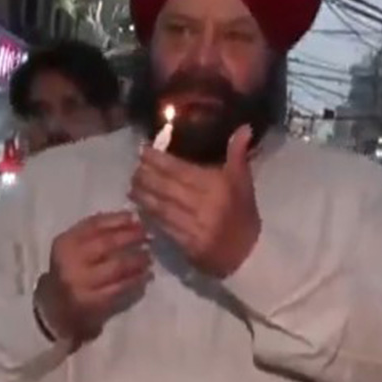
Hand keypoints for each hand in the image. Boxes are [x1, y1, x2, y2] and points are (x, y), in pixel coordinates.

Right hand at [34, 212, 150, 344]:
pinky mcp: (92, 302)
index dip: (118, 219)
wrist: (58, 309)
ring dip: (137, 259)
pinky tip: (145, 275)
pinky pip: (120, 287)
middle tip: (148, 236)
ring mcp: (81, 283)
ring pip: (117, 266)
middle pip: (107, 243)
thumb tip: (130, 218)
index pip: (94, 224)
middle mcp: (70, 261)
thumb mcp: (74, 248)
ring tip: (148, 256)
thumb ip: (95, 232)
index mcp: (65, 243)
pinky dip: (136, 279)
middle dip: (131, 237)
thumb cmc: (71, 271)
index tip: (136, 218)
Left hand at [129, 125, 260, 278]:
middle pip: (168, 188)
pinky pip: (165, 227)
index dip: (159, 160)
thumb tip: (244, 127)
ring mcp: (196, 227)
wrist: (249, 255)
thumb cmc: (243, 214)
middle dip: (147, 177)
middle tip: (134, 169)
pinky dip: (151, 216)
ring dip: (144, 196)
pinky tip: (140, 209)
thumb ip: (238, 154)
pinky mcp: (189, 246)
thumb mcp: (243, 183)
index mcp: (218, 186)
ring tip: (131, 187)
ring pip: (162, 207)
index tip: (144, 151)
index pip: (182, 170)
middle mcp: (206, 205)